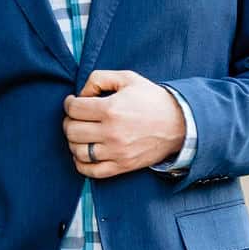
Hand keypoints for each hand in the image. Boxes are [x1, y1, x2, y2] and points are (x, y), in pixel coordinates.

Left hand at [62, 68, 184, 178]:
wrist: (179, 124)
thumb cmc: (152, 99)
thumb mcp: (128, 78)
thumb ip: (99, 78)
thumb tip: (81, 94)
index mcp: (111, 109)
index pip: (73, 109)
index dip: (69, 104)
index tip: (73, 102)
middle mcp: (111, 133)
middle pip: (72, 130)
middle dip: (69, 121)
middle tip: (76, 117)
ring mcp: (116, 152)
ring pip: (77, 151)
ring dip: (73, 142)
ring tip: (81, 134)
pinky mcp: (122, 166)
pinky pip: (91, 171)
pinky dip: (81, 163)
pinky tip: (84, 153)